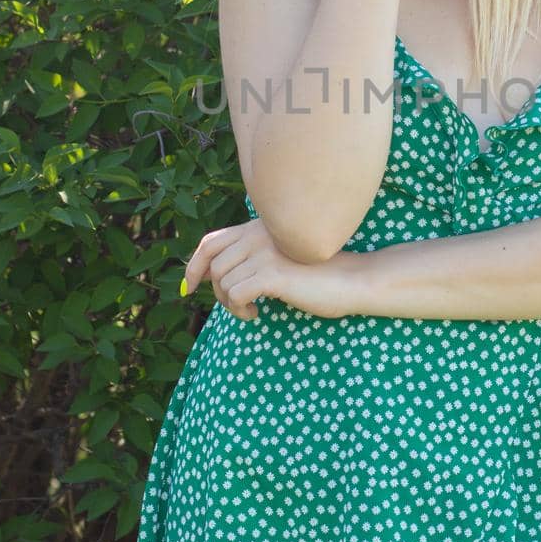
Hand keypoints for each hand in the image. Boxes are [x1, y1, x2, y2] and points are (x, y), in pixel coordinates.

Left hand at [180, 219, 359, 320]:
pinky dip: (239, 309)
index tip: (190, 287)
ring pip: (223, 283)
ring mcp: (264, 252)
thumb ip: (251, 257)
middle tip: (236, 306)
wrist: (350, 279)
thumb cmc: (316, 274)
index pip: (210, 242)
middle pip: (214, 266)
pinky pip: (235, 294)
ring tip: (249, 309)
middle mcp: (258, 234)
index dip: (194, 265)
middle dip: (217, 292)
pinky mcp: (272, 273)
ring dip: (229, 304)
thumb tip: (211, 278)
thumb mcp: (279, 257)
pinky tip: (256, 314)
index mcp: (257, 228)